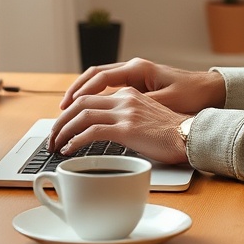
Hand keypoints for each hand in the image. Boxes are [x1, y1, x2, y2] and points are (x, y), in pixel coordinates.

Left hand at [48, 86, 190, 164]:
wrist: (191, 136)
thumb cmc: (172, 134)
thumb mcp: (146, 119)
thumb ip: (127, 120)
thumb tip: (107, 134)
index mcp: (129, 94)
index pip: (90, 97)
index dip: (71, 110)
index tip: (62, 124)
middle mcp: (125, 99)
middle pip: (80, 102)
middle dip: (61, 120)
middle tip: (52, 137)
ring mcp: (125, 112)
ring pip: (82, 115)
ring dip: (63, 130)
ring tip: (55, 145)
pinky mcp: (127, 128)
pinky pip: (92, 131)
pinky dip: (76, 140)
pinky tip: (69, 149)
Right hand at [59, 57, 225, 114]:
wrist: (211, 91)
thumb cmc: (192, 95)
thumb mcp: (165, 102)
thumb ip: (140, 106)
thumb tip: (115, 113)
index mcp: (137, 69)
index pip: (99, 77)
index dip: (81, 92)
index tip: (68, 106)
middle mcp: (133, 69)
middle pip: (94, 76)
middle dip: (75, 92)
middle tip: (61, 111)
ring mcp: (135, 77)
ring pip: (100, 82)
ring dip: (83, 95)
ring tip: (68, 113)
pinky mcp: (139, 87)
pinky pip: (110, 90)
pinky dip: (97, 99)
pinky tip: (88, 112)